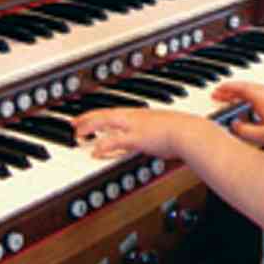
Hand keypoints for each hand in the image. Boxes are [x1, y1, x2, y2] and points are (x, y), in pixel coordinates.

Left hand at [73, 108, 221, 159]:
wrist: (190, 132)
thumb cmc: (183, 132)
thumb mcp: (165, 130)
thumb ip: (155, 134)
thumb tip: (154, 142)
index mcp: (140, 114)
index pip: (114, 112)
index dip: (98, 114)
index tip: (88, 117)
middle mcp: (134, 117)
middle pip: (104, 114)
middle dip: (87, 118)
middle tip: (73, 123)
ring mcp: (134, 126)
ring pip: (104, 123)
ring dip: (89, 129)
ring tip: (77, 135)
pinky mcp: (136, 138)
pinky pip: (114, 141)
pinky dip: (102, 146)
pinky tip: (94, 151)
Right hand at [210, 81, 263, 148]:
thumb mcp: (260, 136)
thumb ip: (244, 131)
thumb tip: (234, 124)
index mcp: (262, 99)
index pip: (241, 88)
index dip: (228, 88)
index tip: (217, 90)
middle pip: (244, 86)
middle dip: (229, 89)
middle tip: (216, 94)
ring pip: (249, 88)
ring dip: (236, 91)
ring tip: (225, 97)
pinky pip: (254, 92)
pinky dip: (244, 94)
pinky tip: (240, 101)